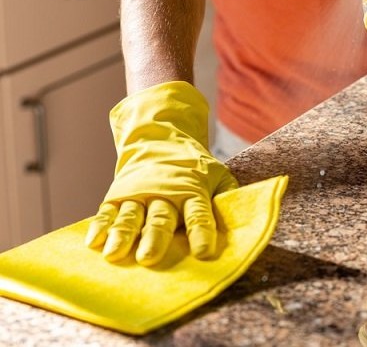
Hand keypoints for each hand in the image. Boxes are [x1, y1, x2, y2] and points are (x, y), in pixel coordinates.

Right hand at [85, 81, 237, 265]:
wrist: (160, 139)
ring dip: (122, 235)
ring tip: (115, 255)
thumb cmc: (194, 167)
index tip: (203, 253)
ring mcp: (138, 194)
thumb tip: (244, 215)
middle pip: (161, 218)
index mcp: (192, 189)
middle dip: (156, 238)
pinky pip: (107, 212)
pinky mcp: (117, 196)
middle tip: (150, 258)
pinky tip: (92, 243)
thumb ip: (228, 194)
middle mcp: (164, 193)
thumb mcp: (217, 174)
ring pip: (130, 216)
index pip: (199, 214)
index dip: (202, 232)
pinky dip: (99, 227)